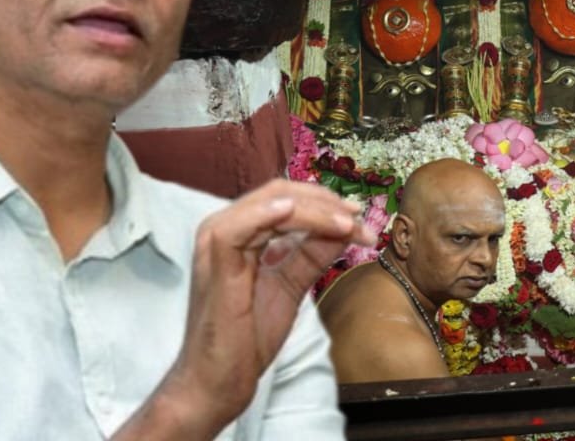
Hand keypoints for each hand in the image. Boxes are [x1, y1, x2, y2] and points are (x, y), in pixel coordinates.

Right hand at [125, 179, 375, 438]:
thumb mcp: (291, 286)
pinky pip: (239, 227)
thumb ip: (313, 254)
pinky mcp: (214, 262)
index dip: (326, 203)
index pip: (286, 199)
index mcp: (241, 232)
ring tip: (347, 225)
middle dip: (326, 203)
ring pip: (270, 204)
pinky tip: (295, 213)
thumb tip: (347, 228)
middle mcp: (225, 228)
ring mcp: (216, 242)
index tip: (360, 218)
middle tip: (360, 220)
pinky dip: (268, 215)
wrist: (219, 382)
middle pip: (281, 193)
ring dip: (315, 210)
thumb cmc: (247, 337)